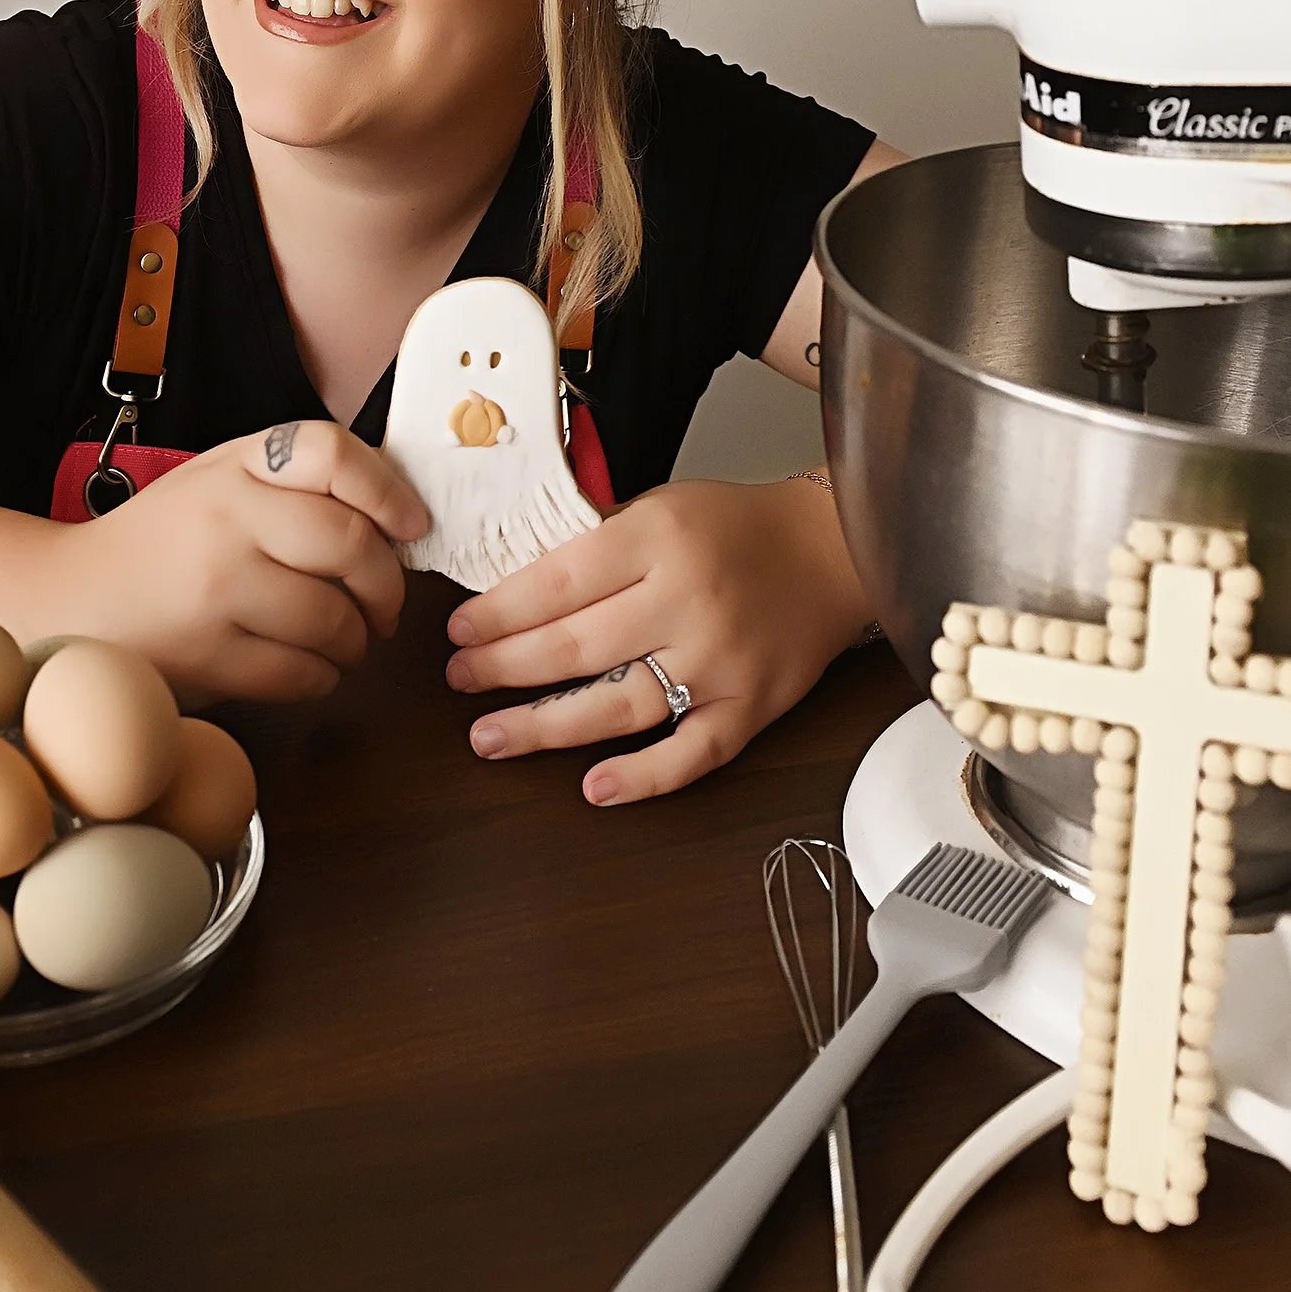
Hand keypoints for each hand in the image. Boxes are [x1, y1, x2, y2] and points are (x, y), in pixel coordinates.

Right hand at [53, 420, 427, 706]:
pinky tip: (310, 669)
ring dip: (357, 642)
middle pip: (351, 544)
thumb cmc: (159, 545)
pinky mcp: (208, 656)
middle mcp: (226, 518)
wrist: (67, 602)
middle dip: (387, 587)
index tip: (410, 526)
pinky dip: (322, 677)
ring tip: (347, 643)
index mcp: (234, 466)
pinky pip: (301, 672)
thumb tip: (393, 518)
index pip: (331, 452)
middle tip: (384, 608)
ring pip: (334, 618)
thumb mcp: (215, 483)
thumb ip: (291, 485)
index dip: (388, 489)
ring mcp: (216, 589)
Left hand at [442, 476, 867, 804]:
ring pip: (618, 706)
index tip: (459, 630)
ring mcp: (721, 662)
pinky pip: (692, 754)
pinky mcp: (751, 708)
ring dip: (546, 727)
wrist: (831, 551)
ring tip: (491, 736)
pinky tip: (596, 787)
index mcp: (659, 540)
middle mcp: (689, 602)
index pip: (557, 582)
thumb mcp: (661, 505)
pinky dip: (644, 777)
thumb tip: (511, 584)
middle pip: (576, 646)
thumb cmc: (738, 527)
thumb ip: (596, 542)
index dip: (499, 613)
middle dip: (504, 668)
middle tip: (459, 679)